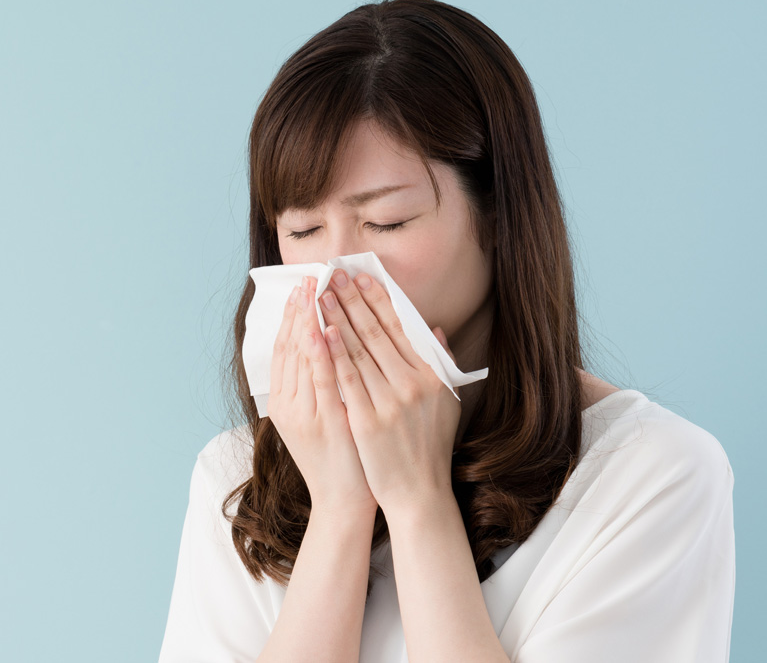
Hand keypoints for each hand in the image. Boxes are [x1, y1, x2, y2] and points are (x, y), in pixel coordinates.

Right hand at [265, 276, 377, 517]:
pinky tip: (321, 328)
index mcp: (287, 401)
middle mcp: (289, 405)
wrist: (346, 501)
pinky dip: (319, 353)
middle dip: (298, 309)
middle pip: (290, 347)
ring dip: (306, 320)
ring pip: (301, 358)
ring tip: (311, 289)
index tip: (302, 285)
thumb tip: (329, 345)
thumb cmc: (345, 457)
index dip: (294, 314)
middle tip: (305, 277)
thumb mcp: (327, 416)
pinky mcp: (323, 422)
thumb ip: (324, 383)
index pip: (288, 347)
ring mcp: (304, 414)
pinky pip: (320, 381)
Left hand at [317, 269, 461, 515]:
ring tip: (319, 295)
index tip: (361, 277)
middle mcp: (413, 384)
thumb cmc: (429, 446)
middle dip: (351, 300)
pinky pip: (346, 380)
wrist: (418, 492)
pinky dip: (332, 353)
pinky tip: (320, 332)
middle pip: (375, 332)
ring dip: (336, 318)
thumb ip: (441, 362)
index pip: (399, 327)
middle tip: (332, 274)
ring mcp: (390, 402)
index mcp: (431, 375)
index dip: (378, 299)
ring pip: (357, 350)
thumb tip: (434, 328)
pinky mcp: (368, 421)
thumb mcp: (446, 401)